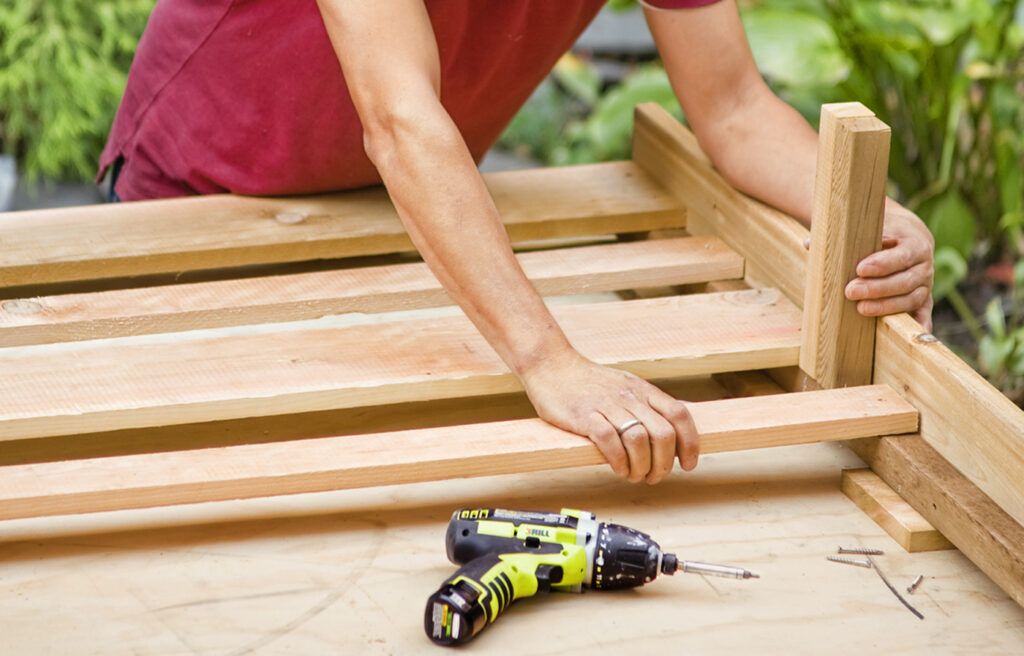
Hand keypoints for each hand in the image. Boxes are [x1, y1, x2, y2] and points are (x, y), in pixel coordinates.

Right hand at [519, 350, 698, 483]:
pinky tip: (617, 468)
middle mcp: (630, 397)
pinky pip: (610, 442)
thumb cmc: (589, 382)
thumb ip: (648, 405)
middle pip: (663, 434)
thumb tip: (672, 430)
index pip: (679, 415)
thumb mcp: (627, 386)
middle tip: (654, 476)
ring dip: (641, 467)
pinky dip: (618, 461)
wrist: (553, 366)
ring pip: (639, 441)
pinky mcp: (585, 416)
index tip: (688, 464)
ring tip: (634, 475)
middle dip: (664, 464)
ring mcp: (607, 406)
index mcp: (644, 390)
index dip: (690, 444)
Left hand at [844, 199, 934, 330]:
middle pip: (904, 280)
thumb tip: (809, 244)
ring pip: (910, 298)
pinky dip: (918, 325)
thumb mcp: (869, 228)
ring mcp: (925, 285)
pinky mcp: (924, 301)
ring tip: (861, 308)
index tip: (859, 269)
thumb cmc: (881, 234)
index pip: (901, 256)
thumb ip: (844, 235)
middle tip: (850, 291)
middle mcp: (924, 266)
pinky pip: (923, 314)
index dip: (882, 264)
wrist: (907, 239)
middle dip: (877, 288)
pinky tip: (907, 335)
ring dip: (886, 306)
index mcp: (914, 244)